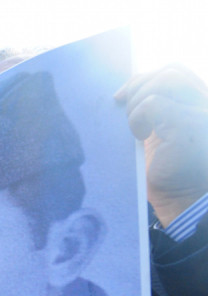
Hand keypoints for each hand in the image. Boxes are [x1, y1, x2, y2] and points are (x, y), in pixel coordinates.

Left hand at [115, 65, 207, 226]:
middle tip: (124, 112)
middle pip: (171, 71)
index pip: (175, 72)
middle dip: (139, 86)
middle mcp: (206, 104)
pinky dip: (138, 116)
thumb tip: (124, 92)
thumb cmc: (170, 173)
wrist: (184, 202)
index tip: (120, 97)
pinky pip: (154, 103)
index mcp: (200, 104)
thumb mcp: (160, 135)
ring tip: (136, 127)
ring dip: (140, 100)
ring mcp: (202, 113)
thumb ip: (154, 112)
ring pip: (166, 80)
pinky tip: (139, 136)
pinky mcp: (188, 126)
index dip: (143, 78)